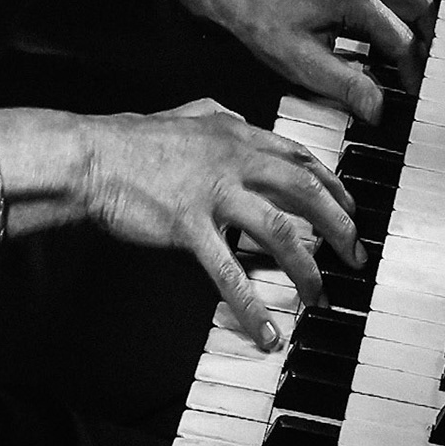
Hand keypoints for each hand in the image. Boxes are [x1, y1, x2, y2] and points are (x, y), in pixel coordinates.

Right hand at [82, 100, 364, 348]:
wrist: (89, 157)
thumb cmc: (127, 142)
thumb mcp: (181, 116)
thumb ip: (213, 115)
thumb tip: (233, 115)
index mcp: (233, 133)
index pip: (300, 157)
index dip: (334, 185)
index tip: (349, 208)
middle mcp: (232, 159)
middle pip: (306, 191)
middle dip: (340, 227)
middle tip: (355, 255)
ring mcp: (213, 192)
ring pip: (280, 231)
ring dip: (307, 268)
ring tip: (318, 295)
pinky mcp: (189, 225)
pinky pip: (229, 272)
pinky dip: (251, 306)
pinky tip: (265, 331)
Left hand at [178, 0, 433, 123]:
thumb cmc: (258, 17)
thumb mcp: (300, 62)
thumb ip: (345, 86)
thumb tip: (378, 109)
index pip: (404, 40)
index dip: (413, 72)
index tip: (414, 93)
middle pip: (420, 6)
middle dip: (426, 40)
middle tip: (422, 70)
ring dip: (415, 20)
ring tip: (407, 54)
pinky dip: (397, 5)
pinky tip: (383, 30)